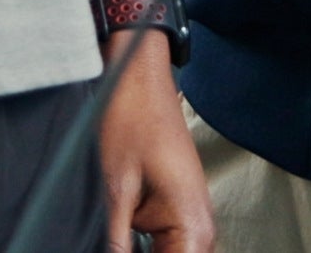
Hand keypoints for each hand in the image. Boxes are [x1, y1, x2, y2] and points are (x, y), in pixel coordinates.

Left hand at [94, 31, 210, 252]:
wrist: (137, 75)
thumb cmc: (132, 117)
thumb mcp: (113, 188)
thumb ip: (114, 241)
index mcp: (192, 228)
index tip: (117, 248)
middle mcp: (199, 229)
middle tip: (111, 239)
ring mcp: (187, 220)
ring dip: (138, 250)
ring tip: (113, 232)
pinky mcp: (173, 212)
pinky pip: (162, 247)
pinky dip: (139, 247)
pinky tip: (117, 238)